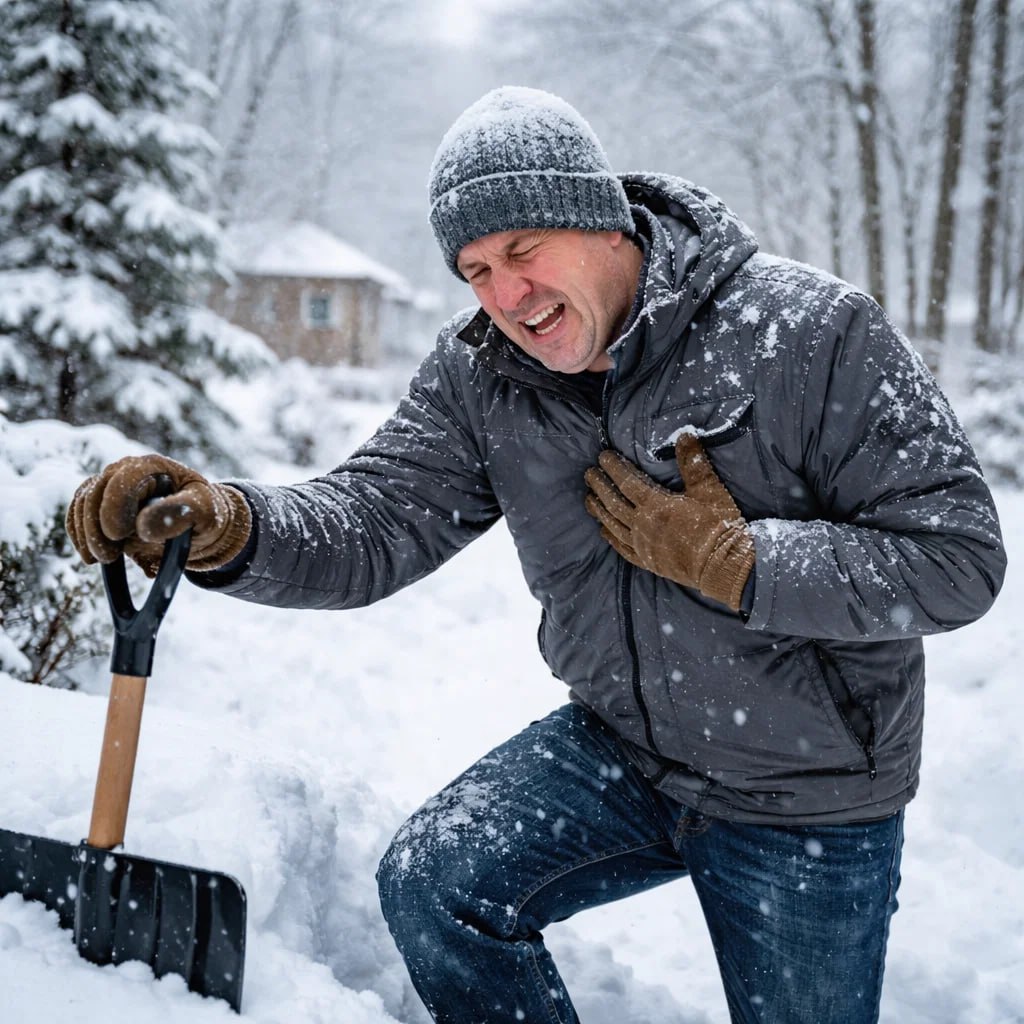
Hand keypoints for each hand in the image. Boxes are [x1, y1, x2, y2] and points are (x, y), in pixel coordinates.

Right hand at [66, 454, 252, 576]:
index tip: (118, 535)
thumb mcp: (206, 512)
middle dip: (96, 526)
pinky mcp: (102, 505)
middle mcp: (127, 471)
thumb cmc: (205, 513)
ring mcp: (112, 486)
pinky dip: (80, 536)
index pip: (122, 479)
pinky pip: (79, 515)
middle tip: (108, 557)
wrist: (199, 524)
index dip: (114, 506)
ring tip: (102, 559)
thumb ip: (179, 514)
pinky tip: (91, 557)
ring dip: (86, 533)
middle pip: (97, 491)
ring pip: (83, 502)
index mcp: (153, 467)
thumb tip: (144, 527)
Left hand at [584, 434, 754, 610]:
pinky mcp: (649, 562)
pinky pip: (623, 548)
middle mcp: (643, 525)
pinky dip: (611, 538)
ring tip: (589, 499)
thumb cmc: (718, 527)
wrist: (723, 567)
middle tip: (589, 474)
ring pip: (613, 525)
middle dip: (600, 486)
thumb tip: (685, 435)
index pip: (627, 482)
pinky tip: (603, 532)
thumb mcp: (709, 490)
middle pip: (613, 503)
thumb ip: (694, 463)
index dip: (613, 468)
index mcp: (656, 505)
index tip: (602, 457)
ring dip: (599, 511)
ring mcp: (643, 545)